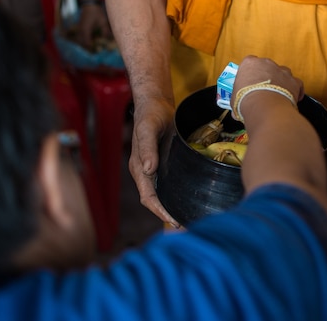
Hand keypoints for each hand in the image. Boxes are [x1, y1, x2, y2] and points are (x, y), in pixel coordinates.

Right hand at [78, 4, 112, 48]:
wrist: (90, 3)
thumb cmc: (97, 12)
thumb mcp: (103, 21)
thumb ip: (105, 31)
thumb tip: (108, 40)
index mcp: (86, 30)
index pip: (87, 43)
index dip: (92, 48)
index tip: (98, 52)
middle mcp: (81, 30)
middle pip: (83, 43)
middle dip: (88, 48)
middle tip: (96, 52)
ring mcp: (80, 28)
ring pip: (81, 40)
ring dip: (86, 44)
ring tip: (94, 47)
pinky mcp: (81, 26)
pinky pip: (81, 36)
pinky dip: (85, 39)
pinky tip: (91, 41)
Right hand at [128, 97, 178, 227]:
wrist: (155, 103)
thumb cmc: (151, 114)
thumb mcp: (149, 128)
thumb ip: (148, 148)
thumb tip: (148, 169)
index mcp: (139, 167)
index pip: (148, 196)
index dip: (160, 210)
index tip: (173, 220)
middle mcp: (144, 171)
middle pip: (154, 200)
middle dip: (166, 214)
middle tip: (185, 225)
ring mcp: (153, 168)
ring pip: (160, 194)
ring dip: (171, 207)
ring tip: (187, 217)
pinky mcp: (162, 163)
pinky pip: (166, 184)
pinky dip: (174, 195)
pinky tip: (186, 198)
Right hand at [231, 56, 304, 108]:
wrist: (265, 107)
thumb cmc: (246, 102)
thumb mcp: (235, 100)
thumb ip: (238, 99)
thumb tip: (237, 112)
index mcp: (250, 64)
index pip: (249, 63)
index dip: (250, 74)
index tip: (249, 83)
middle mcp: (267, 63)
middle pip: (267, 67)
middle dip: (266, 77)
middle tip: (263, 91)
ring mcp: (282, 71)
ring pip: (283, 73)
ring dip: (280, 82)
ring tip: (277, 95)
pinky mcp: (294, 81)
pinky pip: (296, 84)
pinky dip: (295, 90)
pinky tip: (292, 98)